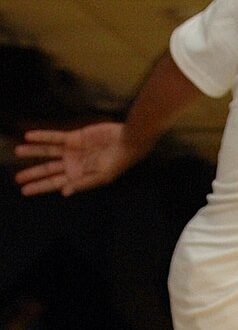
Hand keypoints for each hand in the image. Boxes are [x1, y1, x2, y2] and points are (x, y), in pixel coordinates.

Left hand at [13, 122, 140, 195]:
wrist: (127, 142)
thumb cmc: (118, 162)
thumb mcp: (102, 177)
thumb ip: (82, 184)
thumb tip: (63, 193)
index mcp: (78, 176)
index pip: (54, 183)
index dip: (39, 187)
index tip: (24, 191)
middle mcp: (73, 164)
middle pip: (48, 169)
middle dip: (32, 174)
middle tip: (17, 178)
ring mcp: (72, 150)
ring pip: (47, 152)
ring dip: (33, 152)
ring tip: (17, 151)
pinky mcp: (74, 137)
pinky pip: (54, 137)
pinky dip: (42, 137)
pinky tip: (29, 136)